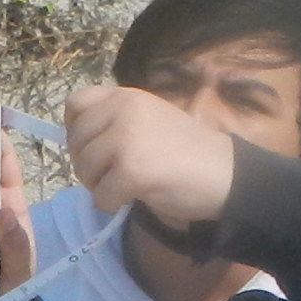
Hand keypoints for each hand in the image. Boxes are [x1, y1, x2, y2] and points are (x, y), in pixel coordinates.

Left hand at [64, 79, 237, 231]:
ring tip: (124, 185)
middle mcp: (123, 110)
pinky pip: (100, 196)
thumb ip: (115, 120)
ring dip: (98, 185)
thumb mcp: (149, 118)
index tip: (91, 145)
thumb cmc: (186, 150)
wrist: (225, 174)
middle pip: (75, 141)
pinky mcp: (131, 170)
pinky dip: (111, 204)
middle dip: (86, 163)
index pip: (75, 102)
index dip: (75, 128)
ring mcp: (126, 139)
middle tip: (110, 174)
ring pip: (83, 169)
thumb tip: (75, 138)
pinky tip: (131, 198)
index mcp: (126, 96)